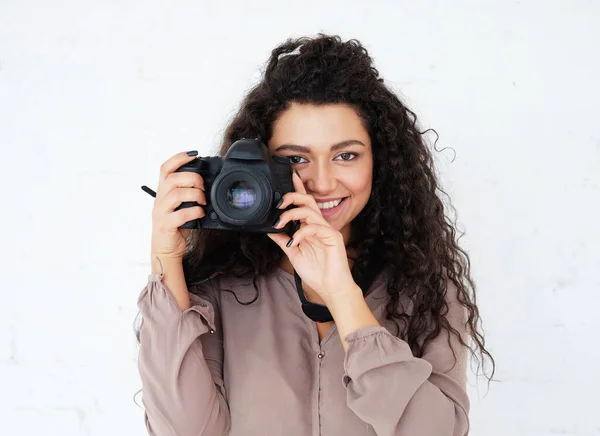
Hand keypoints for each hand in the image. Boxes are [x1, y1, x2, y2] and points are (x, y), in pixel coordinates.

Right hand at [150, 151, 205, 267]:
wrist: (166, 249)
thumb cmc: (175, 226)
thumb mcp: (180, 206)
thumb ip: (187, 193)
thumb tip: (206, 183)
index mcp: (163, 192)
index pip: (165, 168)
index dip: (178, 158)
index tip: (193, 154)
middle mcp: (159, 200)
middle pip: (173, 179)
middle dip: (192, 178)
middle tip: (203, 187)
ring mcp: (161, 212)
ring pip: (176, 194)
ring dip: (195, 194)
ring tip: (203, 201)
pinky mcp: (166, 225)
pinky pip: (181, 214)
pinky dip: (195, 211)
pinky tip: (200, 213)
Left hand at [267, 171, 356, 304]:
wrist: (330, 288)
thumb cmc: (316, 272)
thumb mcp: (293, 253)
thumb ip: (283, 240)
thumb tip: (270, 229)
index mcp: (310, 226)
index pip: (304, 203)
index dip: (298, 188)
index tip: (290, 174)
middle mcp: (319, 225)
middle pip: (307, 201)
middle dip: (292, 196)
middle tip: (278, 203)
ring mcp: (327, 230)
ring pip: (309, 211)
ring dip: (291, 214)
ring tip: (279, 223)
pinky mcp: (333, 237)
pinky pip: (315, 228)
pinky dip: (301, 232)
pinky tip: (294, 241)